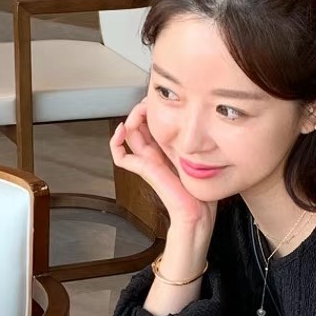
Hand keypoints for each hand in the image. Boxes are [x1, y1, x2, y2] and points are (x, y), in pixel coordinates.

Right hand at [111, 100, 216, 238]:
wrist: (197, 214)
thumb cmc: (200, 194)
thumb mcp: (200, 158)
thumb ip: (194, 144)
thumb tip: (196, 123)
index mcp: (167, 150)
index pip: (153, 124)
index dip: (153, 109)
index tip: (160, 101)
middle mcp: (155, 155)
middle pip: (139, 124)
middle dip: (142, 109)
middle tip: (149, 101)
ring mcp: (147, 162)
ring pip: (129, 134)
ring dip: (131, 118)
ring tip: (139, 110)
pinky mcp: (144, 170)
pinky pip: (121, 157)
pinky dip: (115, 143)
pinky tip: (122, 130)